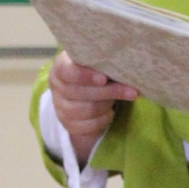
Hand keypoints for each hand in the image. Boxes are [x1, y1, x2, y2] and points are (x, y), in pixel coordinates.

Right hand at [49, 51, 136, 165]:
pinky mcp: (68, 124)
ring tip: (120, 99)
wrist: (85, 93)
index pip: (67, 71)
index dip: (85, 76)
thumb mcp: (96, 63)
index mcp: (61, 67)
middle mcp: (57, 87)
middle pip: (81, 93)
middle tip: (131, 91)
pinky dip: (104, 119)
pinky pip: (89, 125)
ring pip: (87, 110)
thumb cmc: (95, 72)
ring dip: (108, 105)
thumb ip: (103, 62)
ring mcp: (60, 107)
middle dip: (109, 92)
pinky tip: (111, 113)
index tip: (104, 79)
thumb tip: (125, 65)